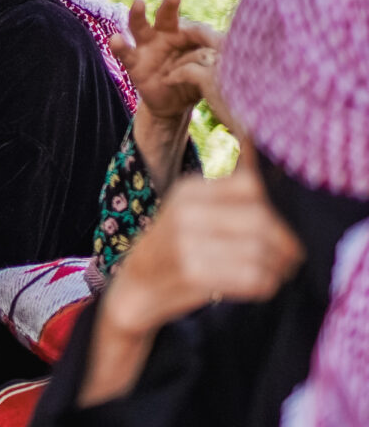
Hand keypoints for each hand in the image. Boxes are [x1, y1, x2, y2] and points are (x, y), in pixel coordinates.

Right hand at [103, 144, 302, 336]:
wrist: (135, 290)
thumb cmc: (173, 249)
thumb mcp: (190, 209)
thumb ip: (226, 185)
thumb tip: (253, 137)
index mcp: (187, 191)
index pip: (250, 187)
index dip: (275, 211)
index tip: (281, 229)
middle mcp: (184, 212)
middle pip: (259, 219)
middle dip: (283, 242)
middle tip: (291, 258)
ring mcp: (185, 243)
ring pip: (259, 250)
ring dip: (277, 267)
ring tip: (277, 273)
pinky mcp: (191, 274)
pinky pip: (250, 277)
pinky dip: (265, 284)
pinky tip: (262, 286)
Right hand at [110, 0, 222, 126]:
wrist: (174, 104)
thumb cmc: (194, 80)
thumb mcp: (208, 71)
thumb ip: (214, 61)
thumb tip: (230, 55)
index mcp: (186, 34)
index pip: (198, 30)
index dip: (209, 38)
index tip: (223, 47)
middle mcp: (165, 35)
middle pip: (167, 17)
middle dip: (170, 5)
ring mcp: (147, 48)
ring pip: (140, 27)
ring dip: (138, 15)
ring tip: (137, 3)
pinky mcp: (135, 63)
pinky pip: (126, 54)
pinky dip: (120, 46)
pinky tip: (115, 39)